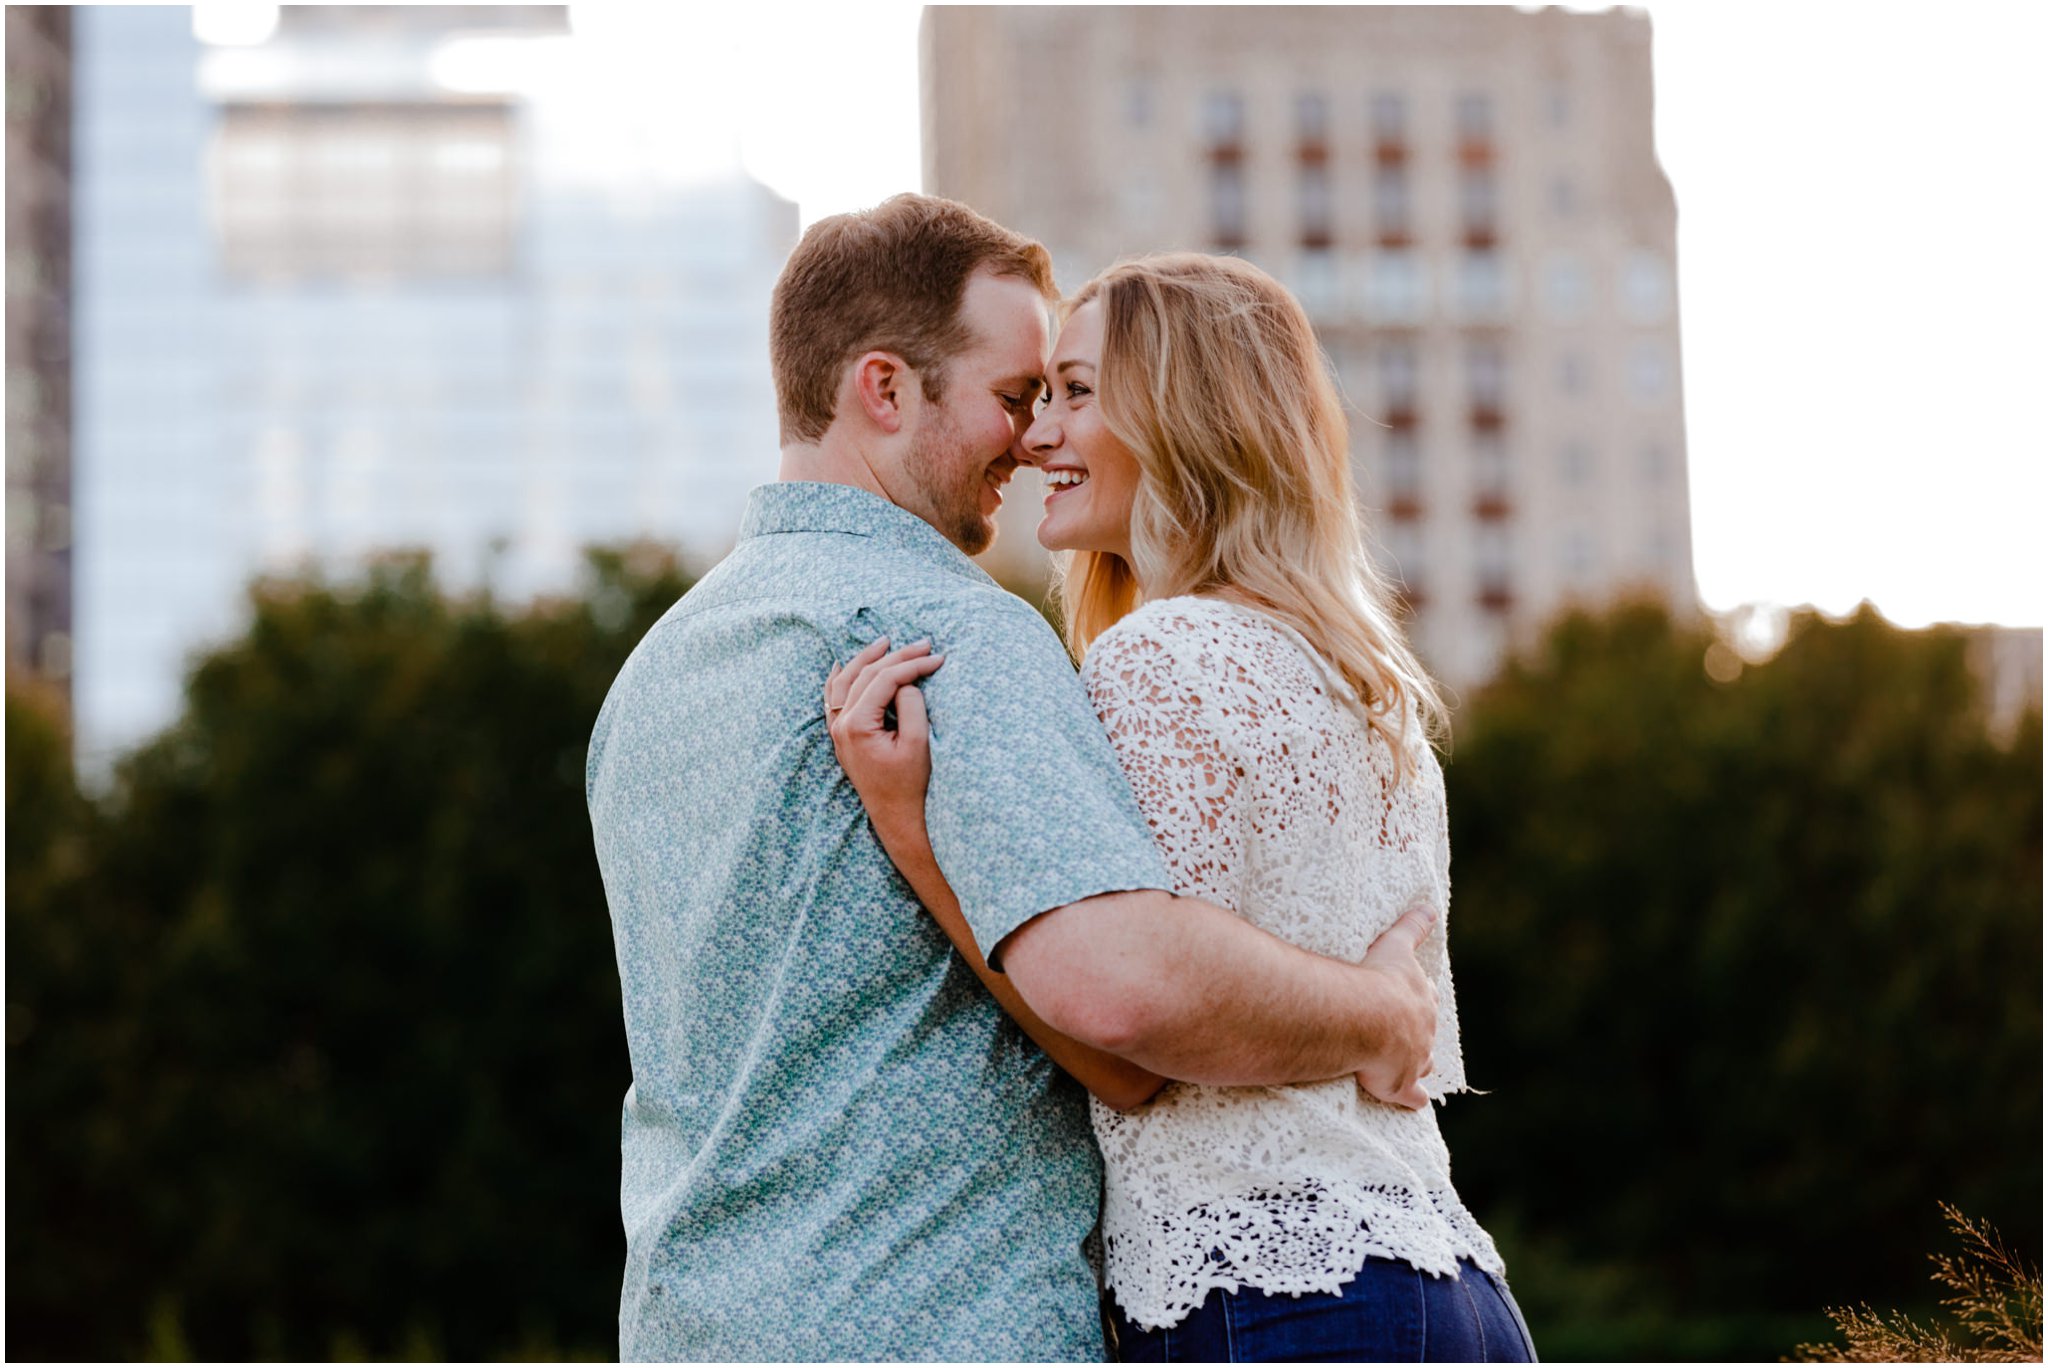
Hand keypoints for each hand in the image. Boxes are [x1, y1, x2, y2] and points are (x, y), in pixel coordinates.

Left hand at [825, 637, 944, 828]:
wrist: (898, 818)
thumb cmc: (911, 784)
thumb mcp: (917, 743)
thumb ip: (911, 705)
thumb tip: (905, 682)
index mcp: (856, 726)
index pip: (884, 680)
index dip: (912, 665)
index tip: (938, 658)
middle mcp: (840, 726)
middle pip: (865, 676)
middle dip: (896, 657)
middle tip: (923, 644)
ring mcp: (837, 732)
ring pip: (845, 682)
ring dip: (866, 660)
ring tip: (886, 642)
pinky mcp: (842, 737)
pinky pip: (834, 699)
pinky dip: (840, 679)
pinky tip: (845, 665)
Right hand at [1354, 903, 1439, 1110]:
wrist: (1366, 1018)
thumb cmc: (1377, 980)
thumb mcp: (1396, 947)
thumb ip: (1412, 926)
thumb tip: (1430, 905)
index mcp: (1419, 997)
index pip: (1424, 996)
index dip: (1420, 996)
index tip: (1417, 996)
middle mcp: (1423, 1029)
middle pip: (1426, 1030)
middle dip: (1420, 1030)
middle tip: (1409, 1031)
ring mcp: (1415, 1058)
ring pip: (1423, 1062)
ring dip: (1420, 1063)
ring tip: (1413, 1064)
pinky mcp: (1401, 1084)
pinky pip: (1412, 1095)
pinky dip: (1414, 1098)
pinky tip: (1417, 1102)